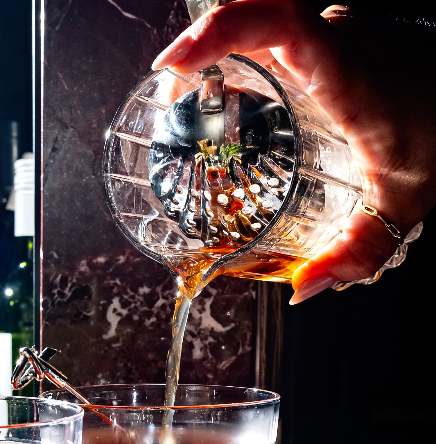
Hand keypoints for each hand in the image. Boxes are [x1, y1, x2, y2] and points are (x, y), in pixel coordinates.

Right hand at [152, 1, 435, 302]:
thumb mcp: (403, 199)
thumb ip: (358, 251)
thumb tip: (302, 287)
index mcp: (343, 70)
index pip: (274, 21)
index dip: (215, 32)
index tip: (173, 66)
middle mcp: (332, 40)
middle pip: (250, 14)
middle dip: (199, 48)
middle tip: (169, 98)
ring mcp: (330, 34)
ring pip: (258, 22)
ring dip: (216, 50)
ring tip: (188, 102)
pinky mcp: (328, 40)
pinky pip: (272, 34)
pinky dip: (240, 56)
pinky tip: (230, 100)